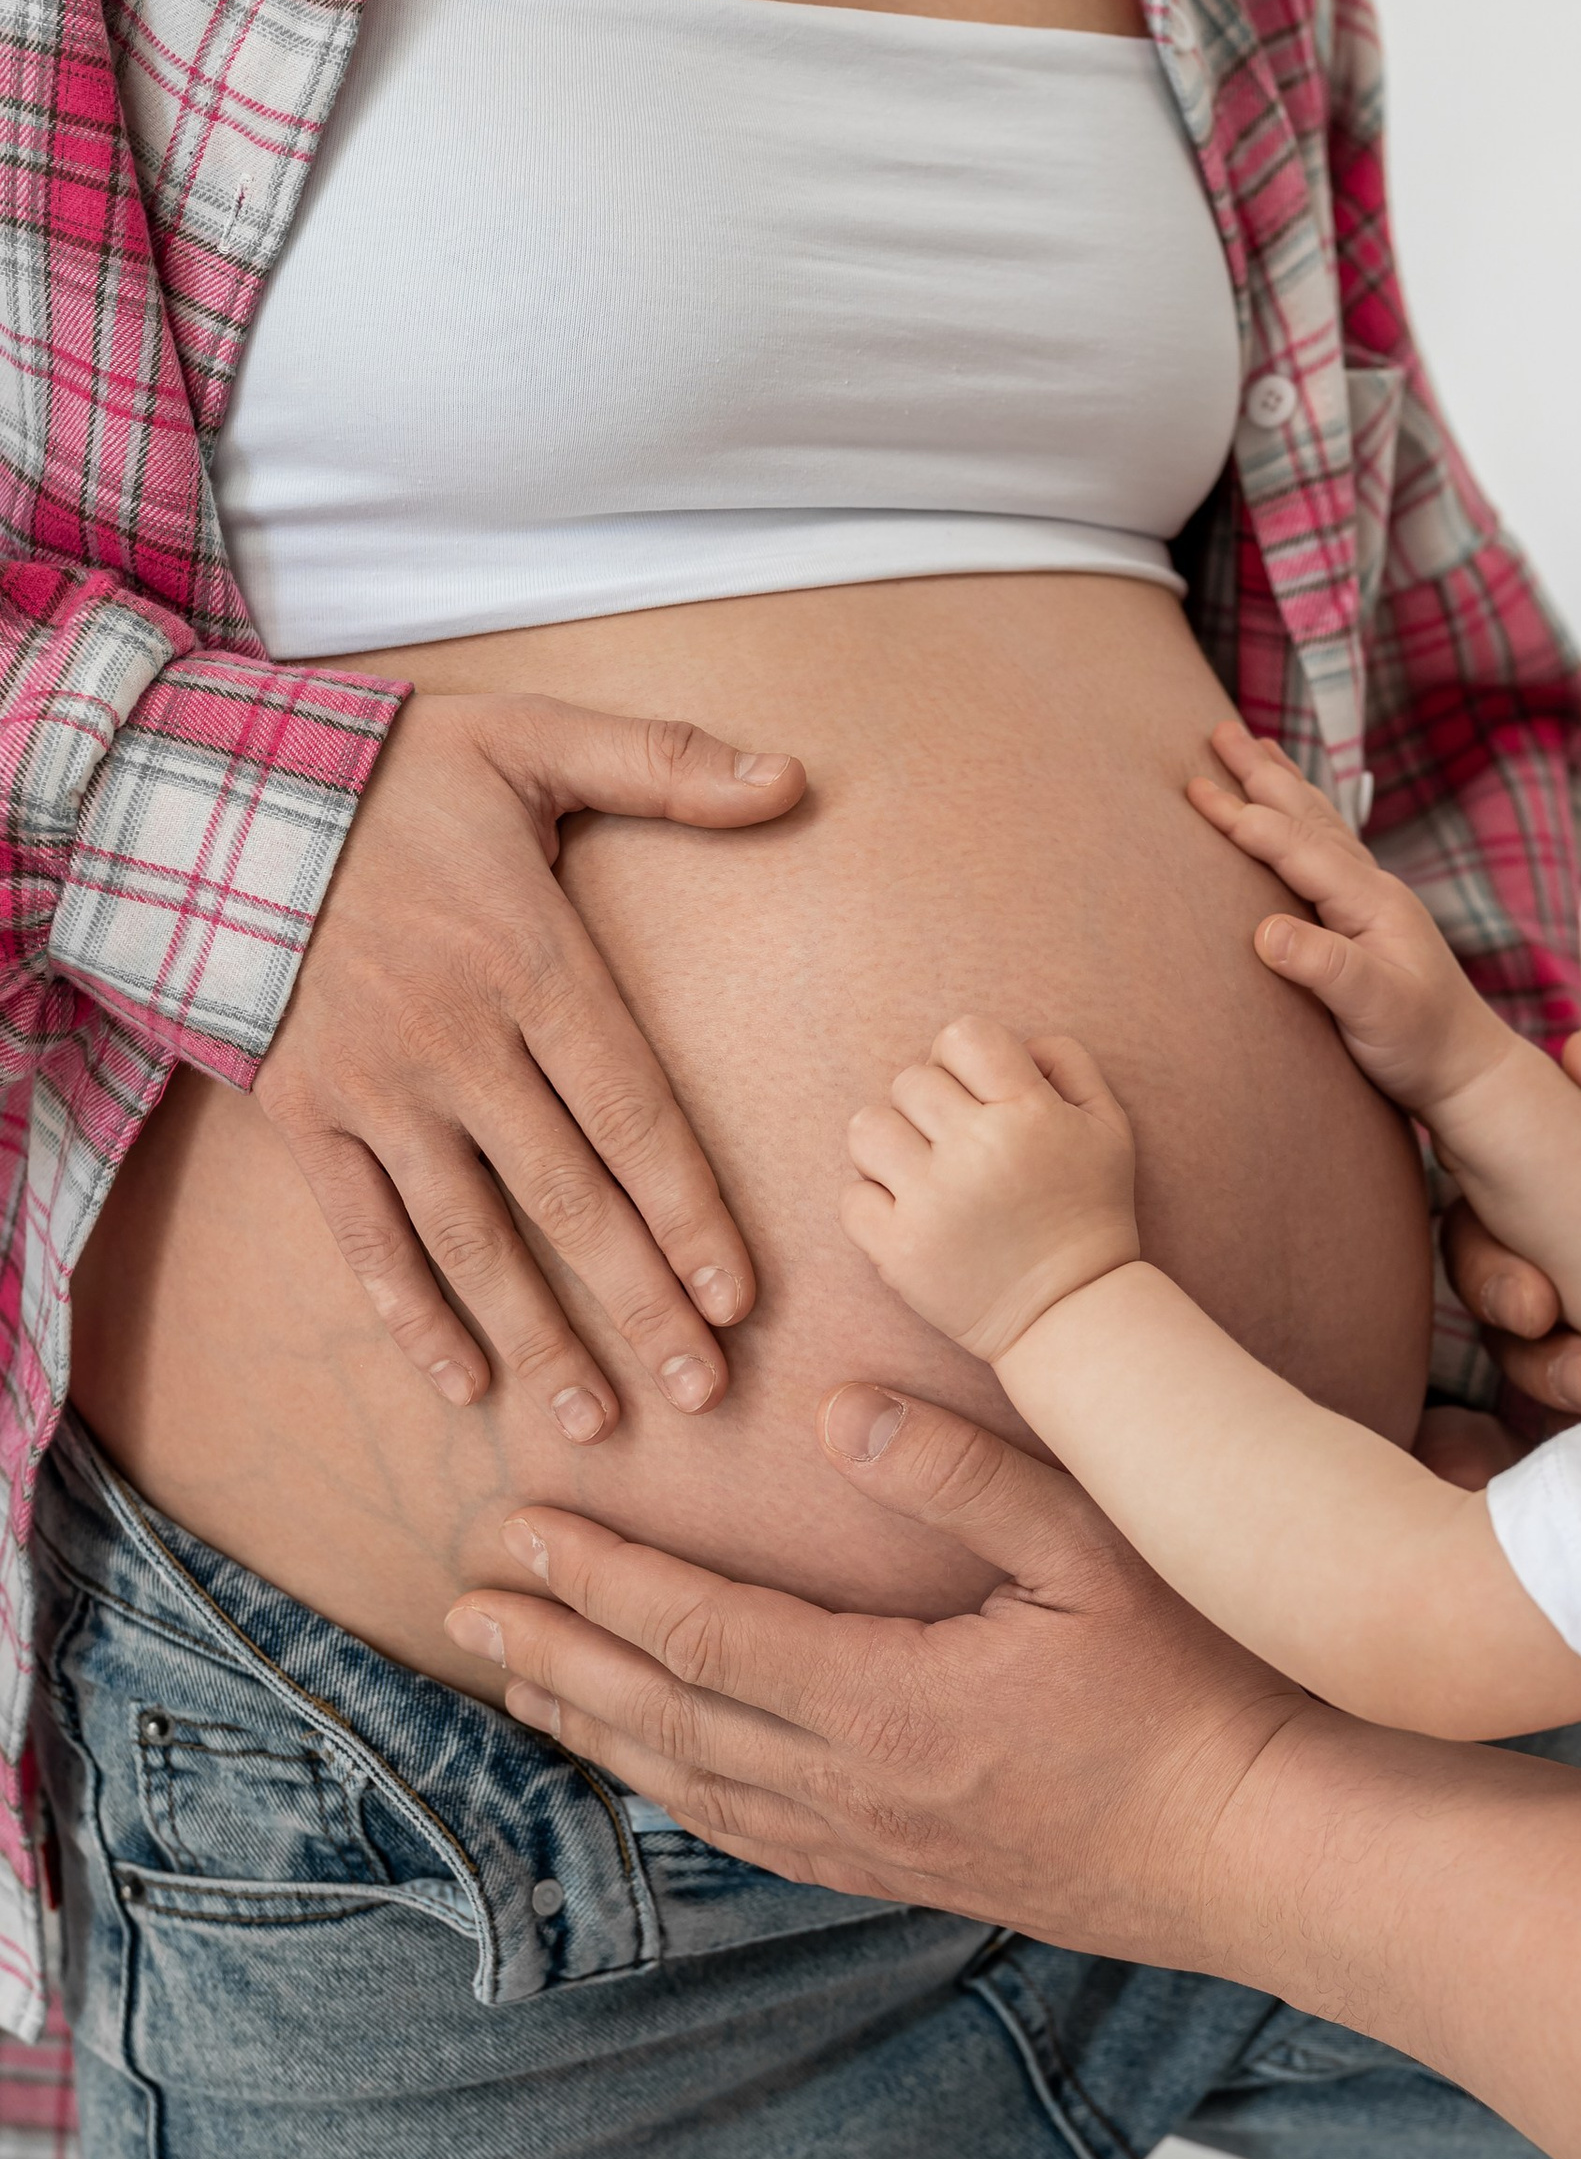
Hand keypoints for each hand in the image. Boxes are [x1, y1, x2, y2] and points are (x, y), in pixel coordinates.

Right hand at [254, 692, 804, 1439]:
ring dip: (539, 1336)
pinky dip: (412, 1314)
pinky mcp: (306, 1116)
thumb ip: (665, 762)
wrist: (210, 795)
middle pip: (569, 1197)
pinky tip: (464, 1382)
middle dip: (641, 1301)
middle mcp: (458, 1042)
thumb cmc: (391, 773)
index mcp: (532, 963)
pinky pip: (365, 1235)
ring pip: (472, 1238)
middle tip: (704, 1388)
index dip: (690, 1213)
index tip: (741, 1296)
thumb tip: (792, 777)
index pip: (635, 1114)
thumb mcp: (531, 739)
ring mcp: (377, 1089)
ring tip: (599, 1418)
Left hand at [442, 1385, 1304, 1961]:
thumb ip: (965, 1474)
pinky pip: (757, 1837)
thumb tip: (836, 1416)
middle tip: (465, 1603)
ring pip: (695, 1788)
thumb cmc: (1205, 1685)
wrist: (1269, 1848)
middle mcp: (860, 1789)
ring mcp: (881, 1845)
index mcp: (891, 1701)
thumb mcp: (1099, 1546)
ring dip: (597, 1727)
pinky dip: (677, 1794)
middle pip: (665, 1717)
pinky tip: (652, 1771)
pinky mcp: (913, 1874)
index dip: (597, 1580)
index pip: (700, 1632)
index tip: (516, 1532)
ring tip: (522, 1679)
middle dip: (556, 1653)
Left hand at [841, 1018, 1139, 1359]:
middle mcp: (977, 1151)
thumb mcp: (1109, 1127)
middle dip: (931, 1106)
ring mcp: (933, 1202)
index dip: (964, 1058)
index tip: (978, 1095)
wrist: (1071, 1311)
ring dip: (891, 1146)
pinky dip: (874, 1204)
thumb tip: (1015, 1042)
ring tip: (922, 1173)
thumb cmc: (1089, 1212)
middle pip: (911, 1080)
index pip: (963, 1035)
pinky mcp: (901, 1250)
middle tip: (957, 1146)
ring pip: (867, 1129)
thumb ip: (1068, 1064)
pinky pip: (852, 1197)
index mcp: (1029, 1114)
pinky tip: (911, 1216)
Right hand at [1188, 724, 1508, 1118]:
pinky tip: (1295, 815)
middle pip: (1309, 816)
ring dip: (1283, 785)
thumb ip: (1324, 969)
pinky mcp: (1369, 922)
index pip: (1297, 846)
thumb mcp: (1374, 1012)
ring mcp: (1374, 903)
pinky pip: (1327, 851)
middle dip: (1261, 772)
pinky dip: (1302, 820)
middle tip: (1217, 730)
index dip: (1245, 818)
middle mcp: (1374, 890)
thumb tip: (1265, 931)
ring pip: (1319, 825)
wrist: (1468, 1072)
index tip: (1195, 790)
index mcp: (1371, 902)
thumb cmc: (1423, 1045)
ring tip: (1254, 748)